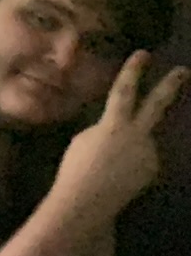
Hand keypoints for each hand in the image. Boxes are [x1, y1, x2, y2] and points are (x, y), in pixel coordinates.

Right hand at [52, 52, 188, 220]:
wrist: (88, 202)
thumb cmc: (76, 170)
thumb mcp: (83, 141)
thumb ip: (103, 129)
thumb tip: (115, 128)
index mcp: (115, 125)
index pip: (124, 91)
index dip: (133, 71)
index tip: (143, 53)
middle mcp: (138, 135)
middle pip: (157, 105)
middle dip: (170, 86)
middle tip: (184, 70)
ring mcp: (149, 153)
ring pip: (143, 140)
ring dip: (129, 148)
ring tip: (109, 165)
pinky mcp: (152, 170)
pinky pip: (142, 159)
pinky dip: (131, 165)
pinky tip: (117, 176)